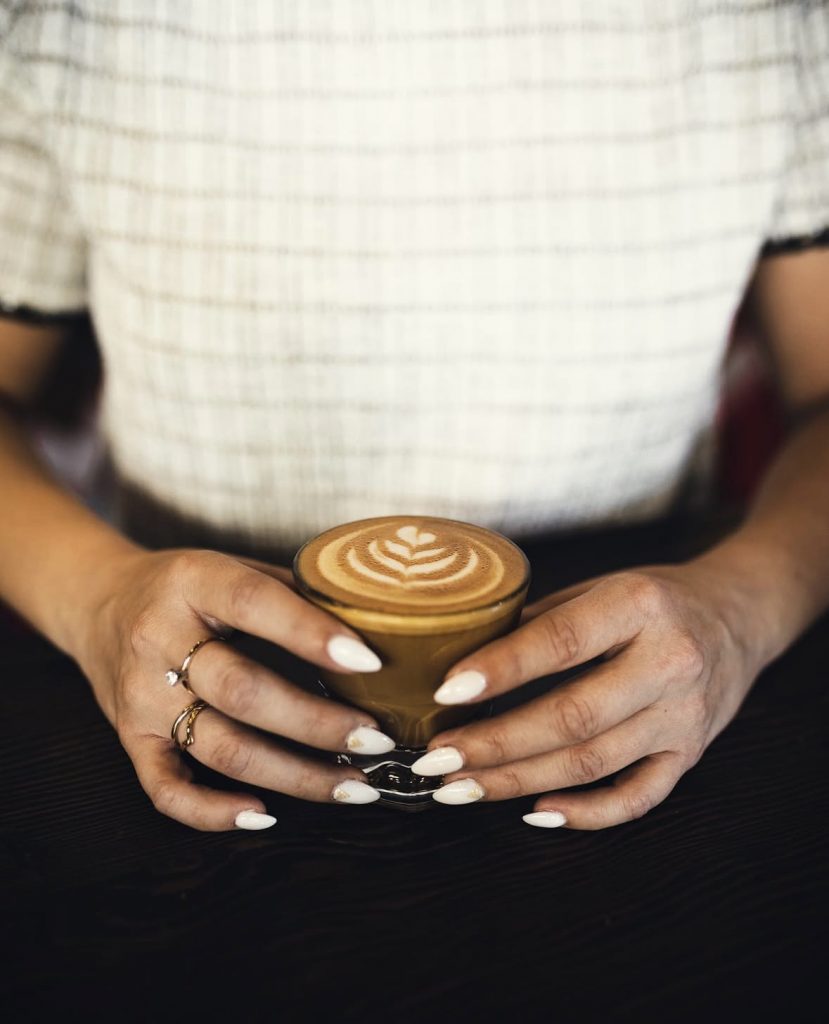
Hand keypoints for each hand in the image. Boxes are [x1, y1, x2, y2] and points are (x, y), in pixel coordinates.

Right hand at [72, 547, 393, 829]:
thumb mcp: (233, 565)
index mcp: (193, 581)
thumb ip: (294, 591)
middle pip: (242, 691)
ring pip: (220, 749)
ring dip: (294, 775)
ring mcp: (140, 697)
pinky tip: (265, 813)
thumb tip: (378, 623)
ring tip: (354, 786)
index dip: (312, 635)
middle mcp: (159, 640)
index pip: (255, 604)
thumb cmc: (187, 586)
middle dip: (317, 722)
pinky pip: (166, 790)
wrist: (100, 602)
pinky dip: (214, 812)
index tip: (369, 662)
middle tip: (376, 739)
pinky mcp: (130, 740)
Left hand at [415, 562, 765, 828]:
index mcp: (638, 606)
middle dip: (495, 744)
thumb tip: (459, 662)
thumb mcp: (598, 587)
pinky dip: (586, 814)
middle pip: (572, 716)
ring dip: (519, 781)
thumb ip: (537, 623)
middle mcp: (668, 662)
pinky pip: (638, 798)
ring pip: (592, 763)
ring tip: (461, 788)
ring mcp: (684, 716)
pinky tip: (536, 812)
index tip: (445, 692)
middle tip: (436, 760)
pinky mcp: (691, 754)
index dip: (500, 670)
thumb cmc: (652, 600)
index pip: (561, 643)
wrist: (737, 617)